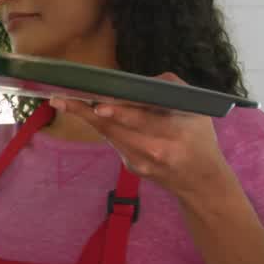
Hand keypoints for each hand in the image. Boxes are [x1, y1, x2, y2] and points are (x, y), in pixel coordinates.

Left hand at [49, 73, 231, 200]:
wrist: (200, 182)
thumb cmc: (199, 138)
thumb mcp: (196, 110)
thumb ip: (169, 90)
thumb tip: (136, 82)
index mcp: (174, 132)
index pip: (142, 120)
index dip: (119, 112)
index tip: (99, 105)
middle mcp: (155, 150)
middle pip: (115, 128)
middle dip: (87, 113)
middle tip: (62, 99)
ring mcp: (139, 162)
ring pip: (108, 134)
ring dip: (85, 117)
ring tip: (63, 102)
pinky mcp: (130, 167)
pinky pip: (113, 141)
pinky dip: (103, 126)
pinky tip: (89, 113)